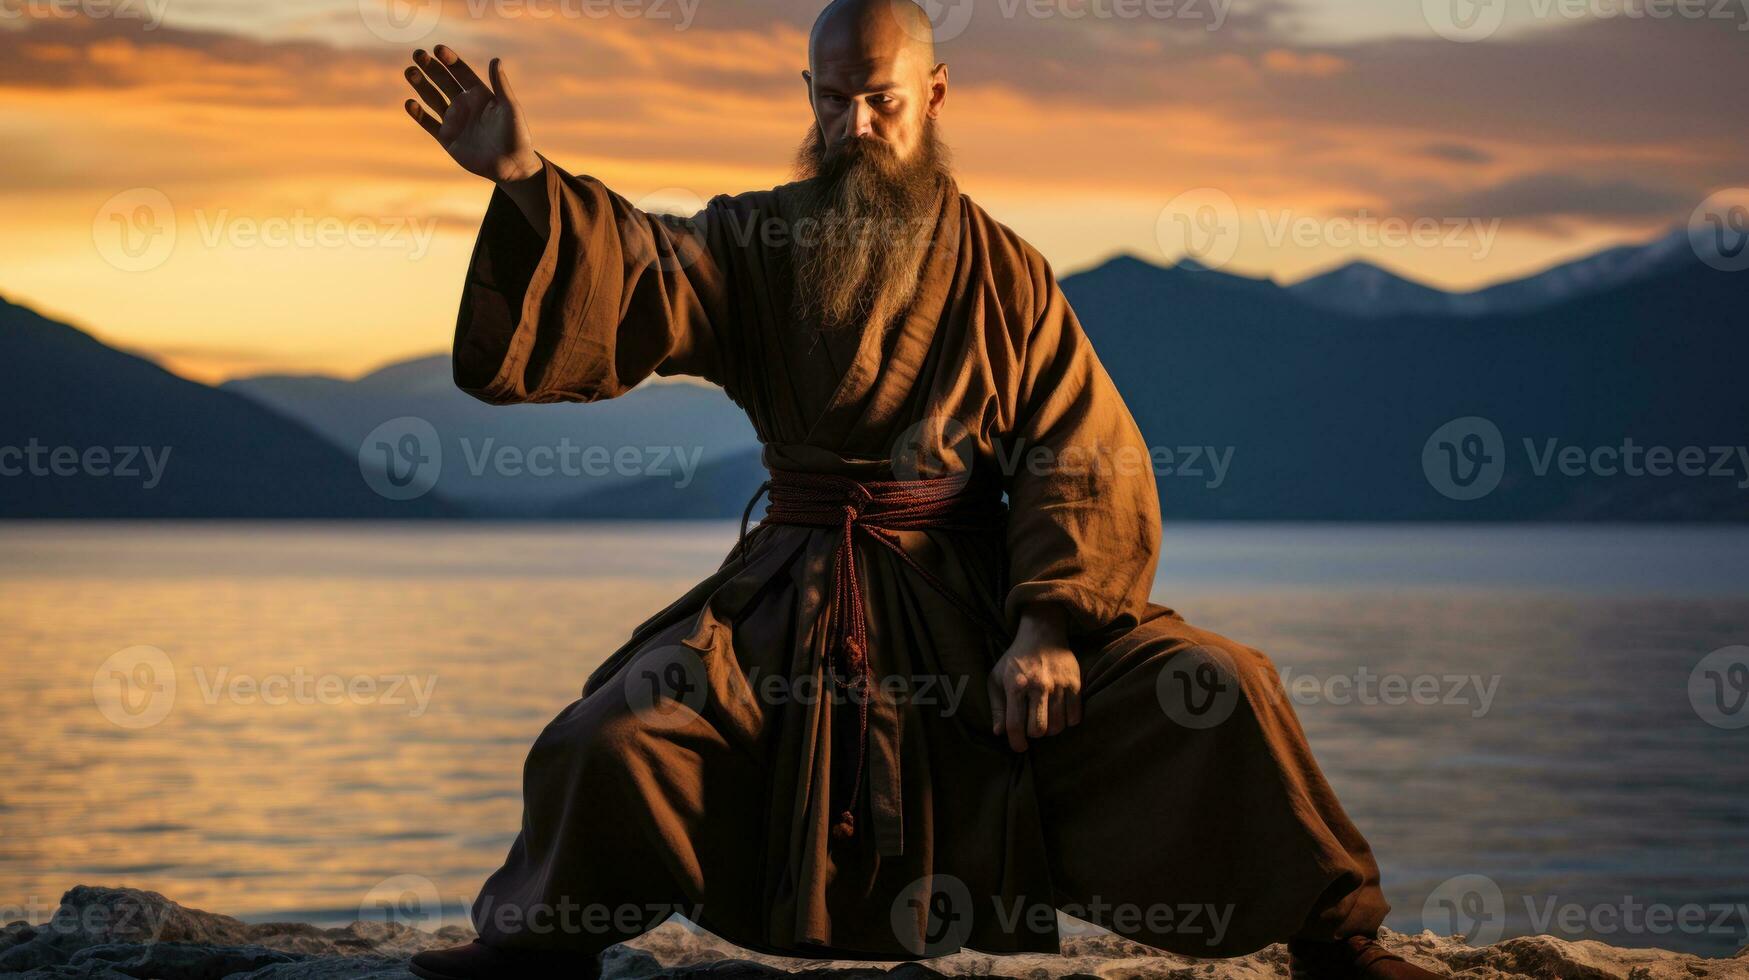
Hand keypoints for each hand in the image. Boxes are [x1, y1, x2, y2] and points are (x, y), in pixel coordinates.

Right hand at [402, 45, 540, 183]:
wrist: (511, 166)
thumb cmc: (516, 136)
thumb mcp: (509, 108)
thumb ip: (501, 85)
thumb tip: (495, 59)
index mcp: (480, 95)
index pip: (461, 72)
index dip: (449, 60)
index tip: (438, 49)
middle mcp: (465, 105)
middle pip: (443, 81)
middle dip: (430, 67)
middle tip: (417, 54)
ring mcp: (454, 121)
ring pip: (432, 98)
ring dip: (421, 85)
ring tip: (410, 71)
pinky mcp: (447, 138)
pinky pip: (429, 123)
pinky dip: (418, 114)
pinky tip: (410, 103)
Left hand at [987, 605, 1082, 751]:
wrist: (1041, 634)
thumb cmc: (1015, 660)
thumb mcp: (996, 679)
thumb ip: (997, 707)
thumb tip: (999, 733)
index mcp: (1015, 685)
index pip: (1015, 725)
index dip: (1016, 742)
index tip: (1019, 746)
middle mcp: (1038, 685)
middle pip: (1039, 730)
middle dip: (1034, 735)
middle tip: (1032, 727)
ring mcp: (1059, 685)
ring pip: (1058, 726)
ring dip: (1050, 729)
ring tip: (1045, 719)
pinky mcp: (1075, 684)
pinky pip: (1074, 717)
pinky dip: (1067, 722)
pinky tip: (1059, 714)